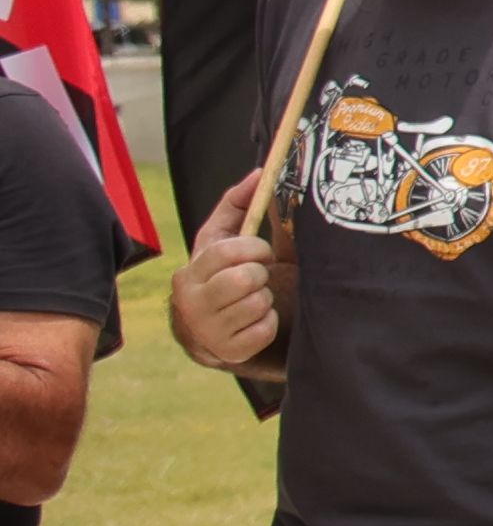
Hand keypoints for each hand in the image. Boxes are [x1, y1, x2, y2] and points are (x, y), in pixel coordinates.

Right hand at [171, 174, 283, 370]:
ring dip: (267, 300)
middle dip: (261, 275)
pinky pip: (265, 329)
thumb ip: (244, 207)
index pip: (226, 251)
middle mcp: (189, 300)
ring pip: (258, 303)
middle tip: (258, 279)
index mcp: (190, 270)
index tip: (263, 251)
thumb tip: (260, 173)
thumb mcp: (233, 242)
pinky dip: (269, 323)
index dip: (253, 249)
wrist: (226, 330)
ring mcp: (206, 329)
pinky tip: (256, 322)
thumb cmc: (234, 275)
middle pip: (245, 278)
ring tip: (255, 300)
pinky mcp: (228, 351)